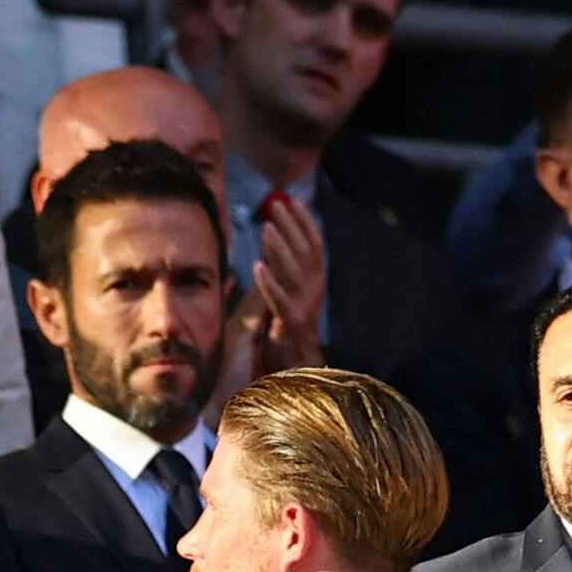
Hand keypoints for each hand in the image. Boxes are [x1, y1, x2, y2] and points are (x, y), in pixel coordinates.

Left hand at [249, 194, 326, 373]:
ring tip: (267, 228)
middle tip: (276, 205)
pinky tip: (257, 267)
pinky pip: (279, 300)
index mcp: (314, 282)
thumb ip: (279, 271)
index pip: (314, 244)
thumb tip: (268, 244)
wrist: (297, 371)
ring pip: (294, 271)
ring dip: (280, 248)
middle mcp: (314, 290)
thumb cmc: (287, 333)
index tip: (293, 200)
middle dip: (292, 226)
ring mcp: (305, 307)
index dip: (305, 221)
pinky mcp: (291, 324)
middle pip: (305, 251)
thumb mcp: (285, 295)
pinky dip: (269, 283)